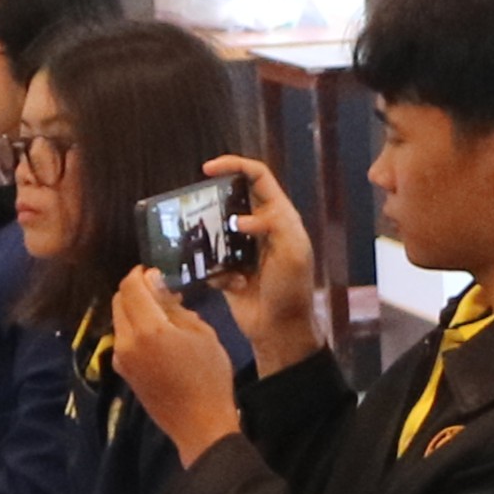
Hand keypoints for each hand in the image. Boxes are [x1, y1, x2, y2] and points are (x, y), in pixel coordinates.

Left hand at [107, 269, 244, 464]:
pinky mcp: (123, 371)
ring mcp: (121, 357)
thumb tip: (159, 288)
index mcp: (149, 328)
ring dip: (134, 309)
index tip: (156, 272)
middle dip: (134, 290)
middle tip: (160, 291)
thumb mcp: (203, 335)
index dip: (140, 274)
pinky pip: (123, 339)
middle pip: (118, 301)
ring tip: (162, 315)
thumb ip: (176, 308)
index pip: (131, 287)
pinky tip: (158, 337)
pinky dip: (135, 328)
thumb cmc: (210, 378)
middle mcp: (127, 340)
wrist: (199, 425)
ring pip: (119, 320)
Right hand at [201, 154, 327, 372]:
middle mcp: (261, 227)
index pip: (258, 177)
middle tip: (199, 210)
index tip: (208, 169)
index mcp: (280, 217)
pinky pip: (210, 258)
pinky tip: (231, 284)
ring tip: (212, 251)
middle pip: (233, 197)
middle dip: (215, 202)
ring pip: (216, 227)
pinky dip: (215, 269)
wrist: (279, 328)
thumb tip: (242, 218)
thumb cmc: (292, 291)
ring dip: (210, 238)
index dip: (235, 165)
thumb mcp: (293, 254)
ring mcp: (242, 246)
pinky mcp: (228, 266)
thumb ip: (275, 225)